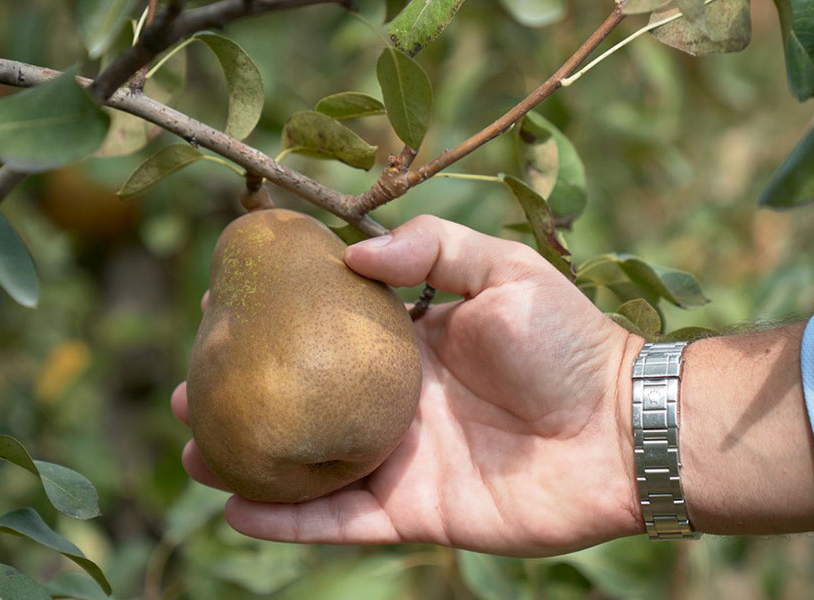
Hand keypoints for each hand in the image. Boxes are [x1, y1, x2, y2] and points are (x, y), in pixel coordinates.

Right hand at [172, 215, 644, 556]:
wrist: (622, 430)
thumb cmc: (569, 342)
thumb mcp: (504, 270)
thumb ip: (432, 249)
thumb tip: (351, 254)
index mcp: (412, 342)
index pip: (326, 330)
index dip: (275, 318)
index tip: (222, 304)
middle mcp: (397, 401)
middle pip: (304, 400)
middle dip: (246, 394)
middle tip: (191, 384)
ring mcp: (403, 459)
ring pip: (310, 465)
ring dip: (252, 460)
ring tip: (197, 448)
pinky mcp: (417, 511)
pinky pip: (342, 519)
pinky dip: (291, 519)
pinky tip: (238, 509)